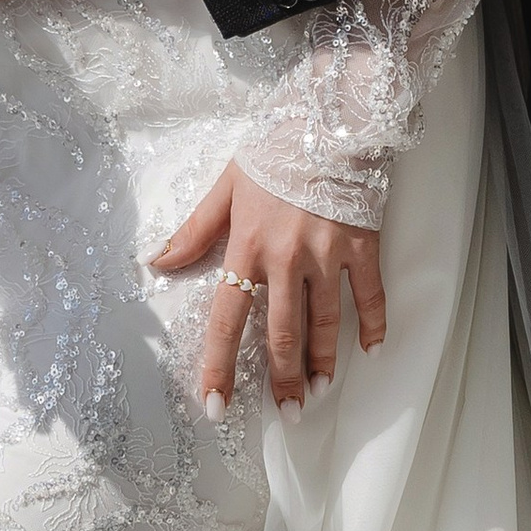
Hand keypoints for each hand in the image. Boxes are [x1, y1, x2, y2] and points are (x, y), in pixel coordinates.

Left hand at [149, 161, 385, 415]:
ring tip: (319, 391)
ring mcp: (328, 254)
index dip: (220, 366)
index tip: (216, 405)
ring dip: (323, 362)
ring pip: (325, 322)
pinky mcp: (362, 244)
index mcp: (247, 246)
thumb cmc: (273, 150)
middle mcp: (286, 257)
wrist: (328, 117)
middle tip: (288, 413)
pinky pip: (370, 293)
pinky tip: (373, 351)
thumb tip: (156, 261)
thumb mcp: (225, 185)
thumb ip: (193, 230)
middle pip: (281, 333)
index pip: (228, 319)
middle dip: (282, 380)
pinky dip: (375, 324)